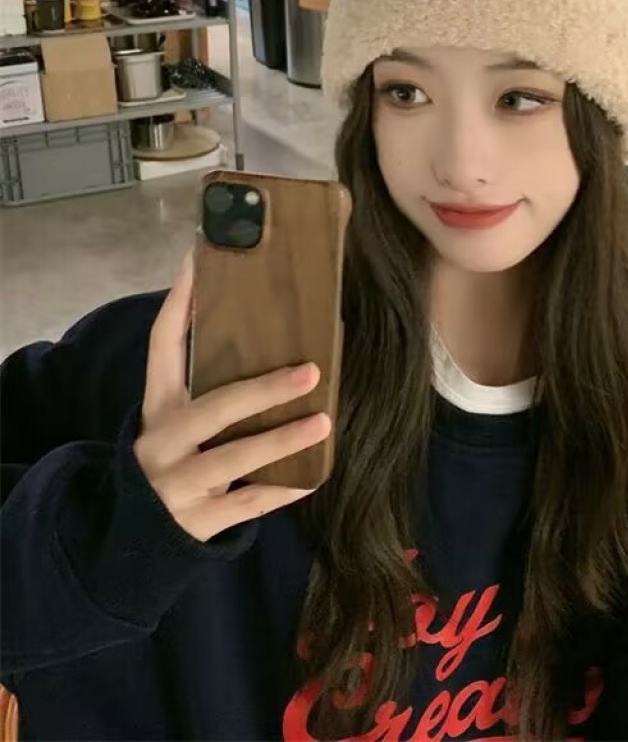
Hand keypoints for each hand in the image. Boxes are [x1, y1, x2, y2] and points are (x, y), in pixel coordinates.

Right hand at [133, 254, 331, 542]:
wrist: (135, 536)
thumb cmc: (178, 457)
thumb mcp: (180, 419)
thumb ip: (216, 384)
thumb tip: (292, 338)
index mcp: (159, 405)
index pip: (163, 344)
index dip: (180, 302)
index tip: (199, 259)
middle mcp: (163, 441)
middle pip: (214, 409)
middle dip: (263, 390)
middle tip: (312, 370)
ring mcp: (176, 484)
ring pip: (233, 458)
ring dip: (281, 440)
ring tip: (322, 422)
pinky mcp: (197, 521)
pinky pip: (247, 503)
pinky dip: (281, 490)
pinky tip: (313, 475)